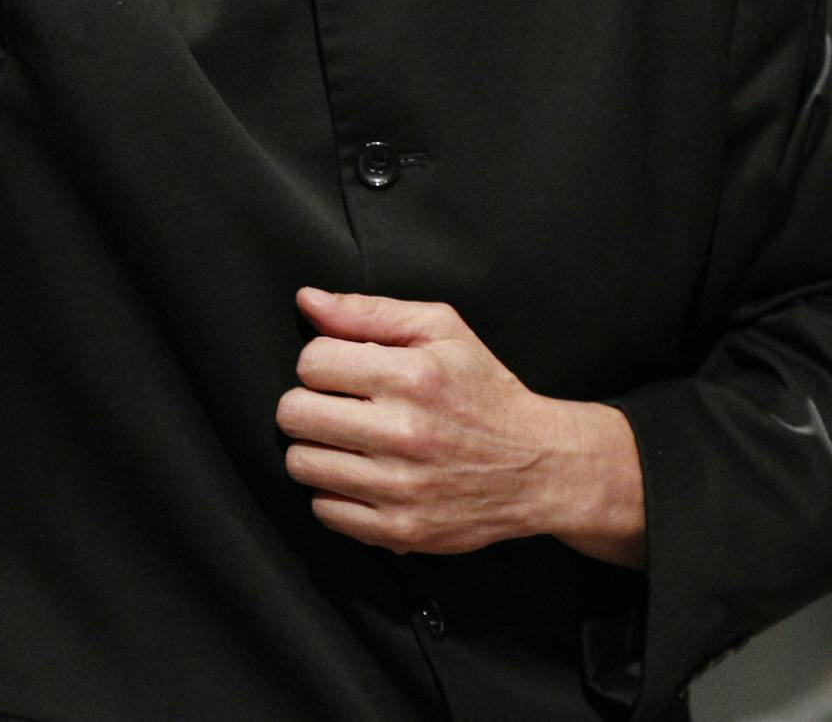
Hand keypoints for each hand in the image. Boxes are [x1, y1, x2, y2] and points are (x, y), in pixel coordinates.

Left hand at [276, 288, 645, 564]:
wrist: (537, 465)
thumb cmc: (484, 389)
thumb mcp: (441, 330)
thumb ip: (370, 312)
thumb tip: (307, 301)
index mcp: (412, 376)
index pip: (312, 362)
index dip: (320, 361)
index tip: (342, 369)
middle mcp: (403, 433)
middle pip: (294, 414)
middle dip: (307, 403)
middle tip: (336, 405)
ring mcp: (401, 488)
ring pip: (302, 464)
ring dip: (316, 448)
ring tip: (346, 440)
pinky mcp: (400, 530)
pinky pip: (325, 511)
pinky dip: (334, 492)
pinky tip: (361, 475)